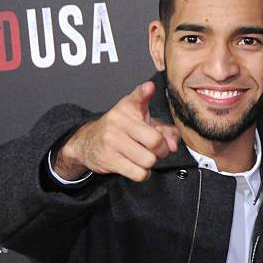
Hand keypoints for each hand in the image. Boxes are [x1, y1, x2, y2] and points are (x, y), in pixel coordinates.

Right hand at [53, 81, 180, 181]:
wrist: (89, 142)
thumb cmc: (124, 131)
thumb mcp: (144, 123)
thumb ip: (166, 131)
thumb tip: (173, 146)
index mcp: (130, 107)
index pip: (137, 97)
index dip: (144, 93)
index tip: (149, 88)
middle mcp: (120, 121)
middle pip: (155, 141)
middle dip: (162, 150)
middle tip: (156, 150)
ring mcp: (113, 140)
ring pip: (148, 160)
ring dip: (150, 163)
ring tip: (143, 158)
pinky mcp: (109, 159)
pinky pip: (139, 174)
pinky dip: (143, 174)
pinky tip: (137, 167)